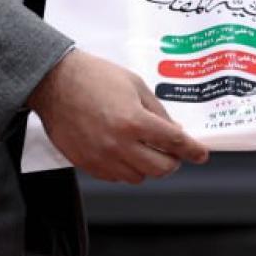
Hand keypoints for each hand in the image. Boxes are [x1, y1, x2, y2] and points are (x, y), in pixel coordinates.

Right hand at [28, 50, 209, 183]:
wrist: (55, 83)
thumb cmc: (93, 77)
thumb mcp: (135, 85)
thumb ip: (157, 111)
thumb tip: (173, 130)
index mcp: (134, 121)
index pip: (174, 143)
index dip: (192, 150)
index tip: (200, 154)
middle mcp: (119, 144)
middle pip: (160, 168)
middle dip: (173, 161)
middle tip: (173, 152)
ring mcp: (102, 157)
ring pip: (138, 177)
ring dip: (149, 167)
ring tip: (146, 151)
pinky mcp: (87, 164)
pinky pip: (116, 177)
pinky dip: (127, 170)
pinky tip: (126, 154)